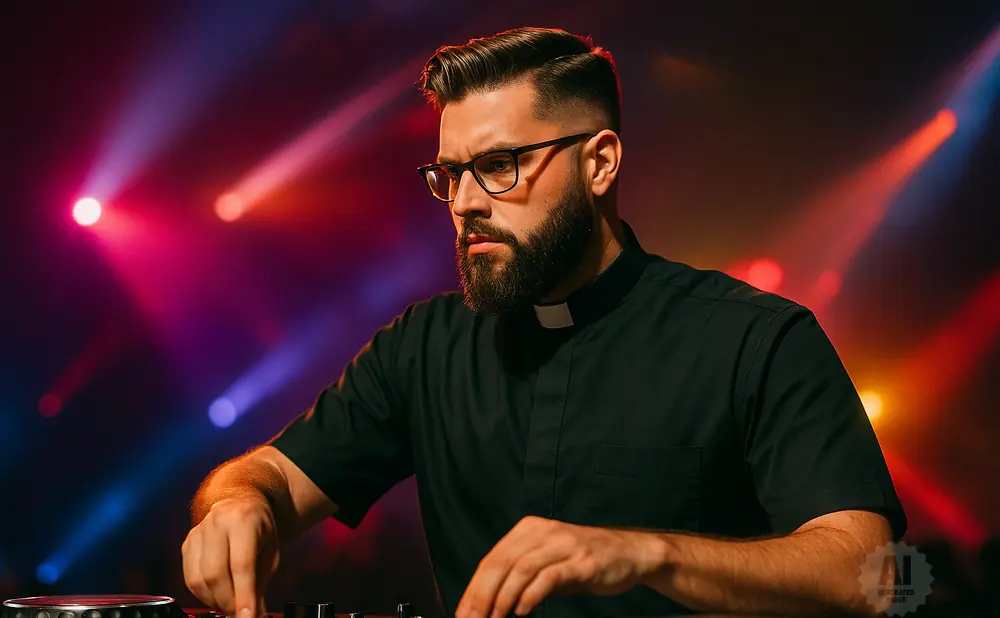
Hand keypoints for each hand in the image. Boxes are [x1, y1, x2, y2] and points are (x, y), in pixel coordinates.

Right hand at [182, 497, 279, 617]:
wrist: (240, 502)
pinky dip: (203, 593)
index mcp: (244, 520)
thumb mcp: (270, 551)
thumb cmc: (259, 528)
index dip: (244, 595)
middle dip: (227, 601)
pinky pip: (189, 577)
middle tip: (239, 613)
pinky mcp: (187, 543)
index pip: (242, 565)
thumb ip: (261, 583)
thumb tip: (255, 614)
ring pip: (198, 579)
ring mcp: (198, 532)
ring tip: (231, 604)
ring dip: (214, 600)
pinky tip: (216, 594)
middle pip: (216, 574)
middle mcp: (218, 522)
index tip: (247, 616)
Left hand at [456, 516, 662, 617]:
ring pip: (522, 569)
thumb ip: (519, 575)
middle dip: (482, 594)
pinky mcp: (582, 561)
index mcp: (529, 529)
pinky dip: (530, 595)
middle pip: (502, 562)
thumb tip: (487, 603)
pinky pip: (549, 577)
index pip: (492, 559)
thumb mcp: (547, 561)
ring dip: (503, 598)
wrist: (630, 553)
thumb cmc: (583, 561)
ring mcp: (564, 545)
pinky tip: (521, 611)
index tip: (463, 613)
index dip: (474, 587)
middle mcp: (544, 532)